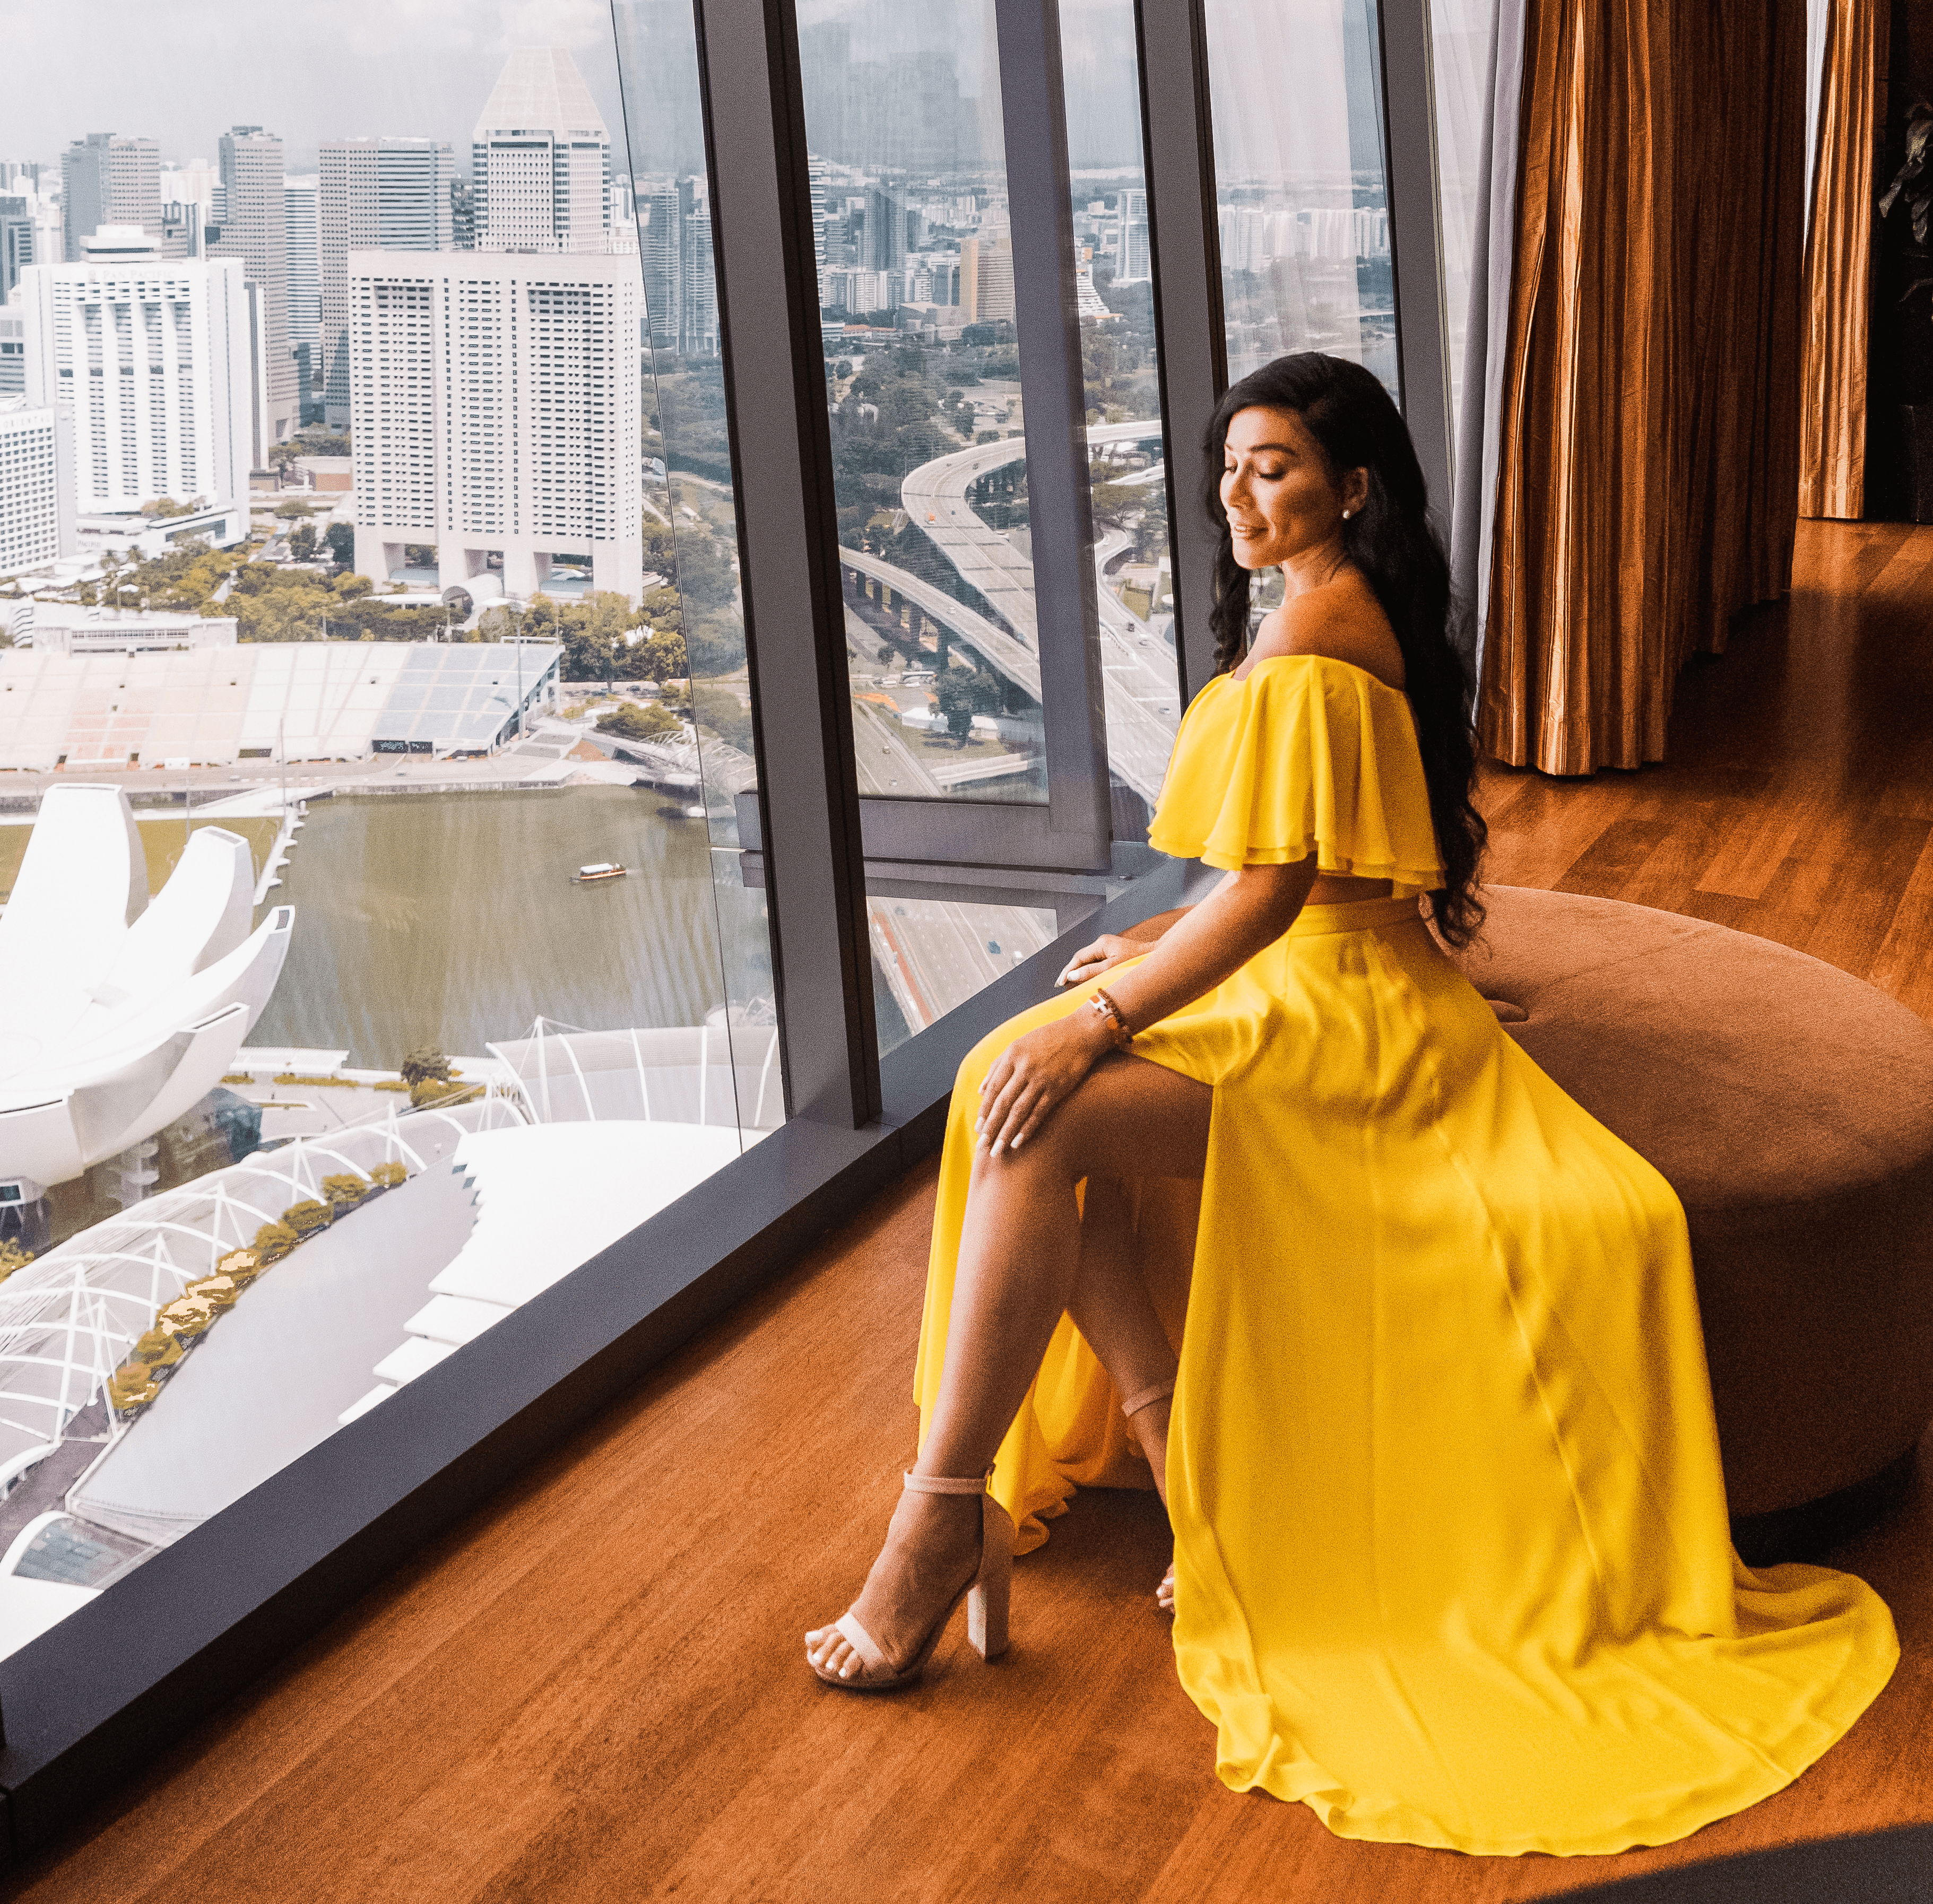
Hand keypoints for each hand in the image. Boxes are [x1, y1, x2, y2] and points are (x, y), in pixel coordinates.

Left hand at [977, 1010, 1111, 1153]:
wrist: (1081, 1032)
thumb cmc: (1047, 1038)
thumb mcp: (1018, 1045)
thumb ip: (998, 1066)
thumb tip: (981, 1091)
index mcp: (1012, 1056)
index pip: (993, 1088)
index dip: (984, 1110)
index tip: (978, 1127)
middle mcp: (1024, 1067)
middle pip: (1003, 1102)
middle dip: (991, 1126)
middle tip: (982, 1145)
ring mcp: (1042, 1078)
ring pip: (1019, 1111)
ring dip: (1006, 1132)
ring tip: (997, 1150)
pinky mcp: (1058, 1088)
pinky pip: (1039, 1112)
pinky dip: (1027, 1129)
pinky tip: (1018, 1142)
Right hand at [1055, 933, 1141, 989]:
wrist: (1154, 957)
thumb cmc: (1136, 962)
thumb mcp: (1111, 968)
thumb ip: (1091, 972)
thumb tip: (1072, 975)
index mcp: (1102, 943)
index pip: (1079, 957)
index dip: (1068, 970)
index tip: (1060, 982)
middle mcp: (1103, 943)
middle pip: (1082, 958)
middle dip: (1072, 971)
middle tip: (1061, 985)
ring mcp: (1108, 948)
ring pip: (1089, 961)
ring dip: (1080, 972)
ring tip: (1070, 985)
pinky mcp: (1113, 953)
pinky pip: (1097, 963)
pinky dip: (1090, 971)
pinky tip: (1086, 980)